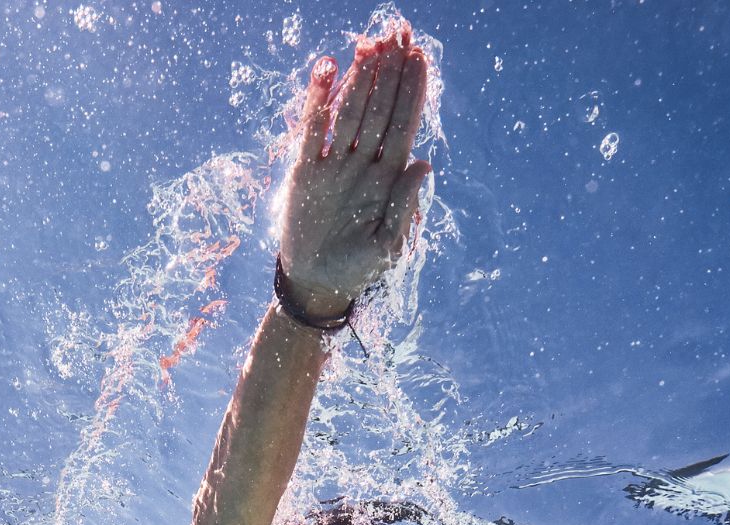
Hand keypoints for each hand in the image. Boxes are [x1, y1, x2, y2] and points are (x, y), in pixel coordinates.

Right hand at [275, 24, 431, 320]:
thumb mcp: (389, 244)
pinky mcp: (305, 170)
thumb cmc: (360, 268)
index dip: (412, 90)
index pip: (404, 123)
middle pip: (380, 107)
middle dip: (390, 71)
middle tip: (397, 33)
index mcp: (388, 176)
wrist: (317, 285)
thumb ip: (405, 204)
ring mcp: (334, 163)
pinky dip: (318, 99)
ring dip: (360, 77)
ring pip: (350, 111)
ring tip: (369, 44)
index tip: (419, 56)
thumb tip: (424, 163)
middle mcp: (363, 162)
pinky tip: (326, 69)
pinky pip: (312, 129)